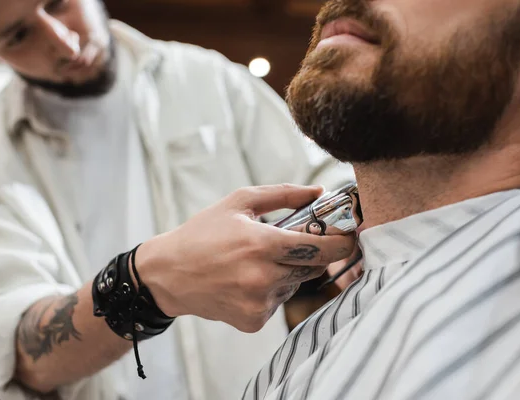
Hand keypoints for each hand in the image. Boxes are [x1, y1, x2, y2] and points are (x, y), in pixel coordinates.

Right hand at [136, 184, 355, 332]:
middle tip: (298, 242)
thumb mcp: (239, 202)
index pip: (320, 247)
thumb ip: (283, 195)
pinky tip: (247, 280)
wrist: (169, 273)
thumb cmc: (203, 233)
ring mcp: (259, 303)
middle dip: (313, 254)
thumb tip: (319, 193)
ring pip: (296, 285)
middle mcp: (263, 277)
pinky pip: (278, 302)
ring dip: (289, 272)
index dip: (342, 242)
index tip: (350, 237)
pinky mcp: (254, 321)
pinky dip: (272, 290)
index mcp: (261, 244)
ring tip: (258, 261)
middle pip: (314, 268)